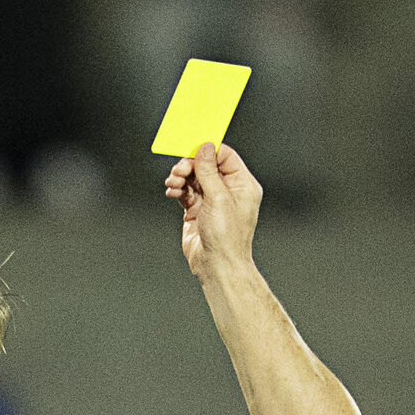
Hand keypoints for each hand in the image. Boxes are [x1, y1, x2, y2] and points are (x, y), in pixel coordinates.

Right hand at [164, 142, 262, 279]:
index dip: (208, 150)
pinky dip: (177, 189)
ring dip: (180, 177)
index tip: (192, 148)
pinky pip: (185, 191)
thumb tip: (205, 148)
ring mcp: (211, 200)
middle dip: (190, 165)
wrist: (216, 266)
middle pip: (206, 165)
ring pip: (193, 177)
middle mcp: (228, 191)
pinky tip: (172, 191)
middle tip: (179, 170)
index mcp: (242, 184)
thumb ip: (209, 171)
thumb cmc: (226, 238)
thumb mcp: (219, 198)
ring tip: (173, 183)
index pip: (225, 156)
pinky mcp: (197, 210)